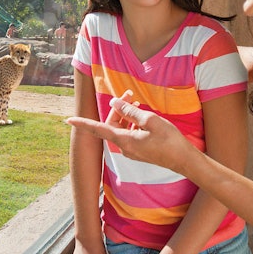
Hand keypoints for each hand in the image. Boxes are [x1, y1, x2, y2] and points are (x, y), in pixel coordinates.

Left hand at [67, 93, 192, 172]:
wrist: (183, 160)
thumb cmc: (169, 140)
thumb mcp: (150, 121)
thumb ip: (130, 111)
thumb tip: (115, 103)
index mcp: (124, 141)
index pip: (99, 130)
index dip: (83, 123)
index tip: (69, 119)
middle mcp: (125, 147)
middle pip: (112, 125)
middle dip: (118, 109)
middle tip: (129, 93)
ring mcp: (132, 150)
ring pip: (121, 129)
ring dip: (126, 115)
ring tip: (137, 101)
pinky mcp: (139, 150)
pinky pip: (129, 134)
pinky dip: (132, 123)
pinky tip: (142, 115)